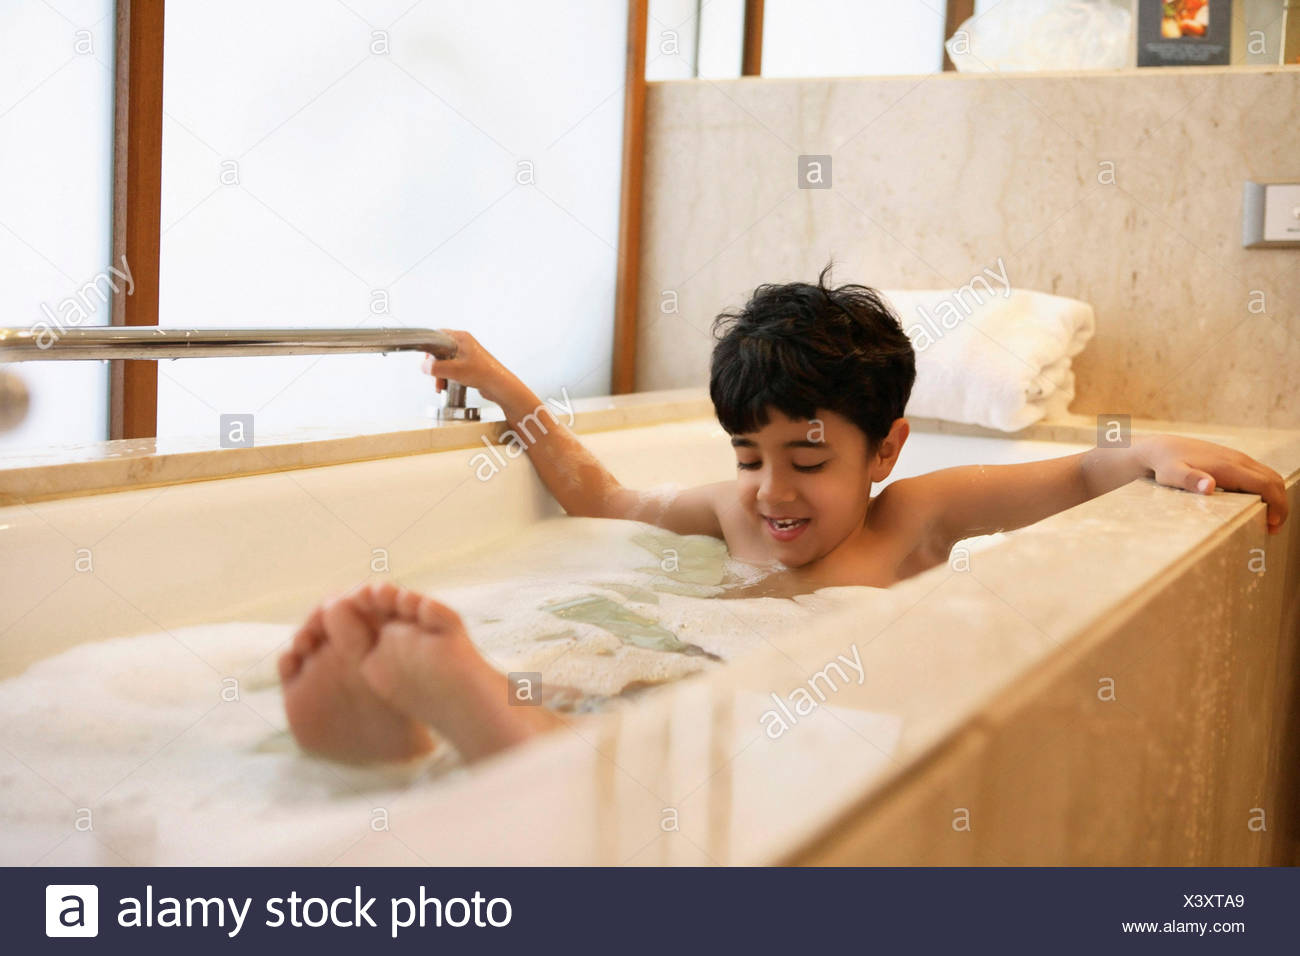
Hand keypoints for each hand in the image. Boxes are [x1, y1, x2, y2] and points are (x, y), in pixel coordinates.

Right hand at [421, 329, 513, 405]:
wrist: (499, 386)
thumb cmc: (484, 374)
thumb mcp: (455, 370)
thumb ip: (436, 368)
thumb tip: (424, 366)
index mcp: (461, 338)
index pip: (438, 336)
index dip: (430, 348)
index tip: (426, 359)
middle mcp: (464, 344)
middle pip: (440, 351)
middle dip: (435, 366)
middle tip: (434, 376)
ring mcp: (467, 355)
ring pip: (445, 362)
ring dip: (440, 374)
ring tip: (441, 385)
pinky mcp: (469, 366)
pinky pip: (453, 369)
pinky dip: (448, 377)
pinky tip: (447, 386)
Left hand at [1138, 435, 1288, 533]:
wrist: (1161, 448)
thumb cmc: (1166, 464)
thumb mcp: (1172, 475)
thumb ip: (1190, 480)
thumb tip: (1209, 486)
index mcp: (1228, 466)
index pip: (1265, 484)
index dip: (1275, 505)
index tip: (1272, 525)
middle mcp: (1238, 460)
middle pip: (1274, 480)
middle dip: (1280, 504)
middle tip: (1272, 528)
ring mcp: (1237, 459)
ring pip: (1269, 476)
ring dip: (1275, 497)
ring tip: (1268, 520)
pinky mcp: (1234, 461)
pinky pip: (1259, 475)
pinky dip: (1266, 490)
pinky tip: (1256, 505)